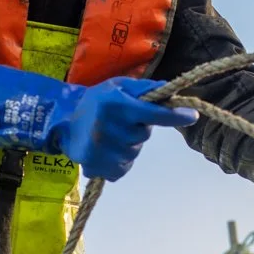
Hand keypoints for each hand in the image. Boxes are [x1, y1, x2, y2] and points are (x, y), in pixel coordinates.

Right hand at [0, 68, 196, 180]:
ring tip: (110, 134)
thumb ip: (144, 89)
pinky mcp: (98, 167)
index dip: (174, 115)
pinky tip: (106, 149)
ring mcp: (102, 150)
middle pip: (144, 134)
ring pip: (134, 151)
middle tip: (121, 120)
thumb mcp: (118, 86)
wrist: (62, 122)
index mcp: (116, 105)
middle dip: (138, 127)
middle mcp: (109, 127)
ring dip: (128, 144)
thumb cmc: (95, 100)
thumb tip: (171, 92)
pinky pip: (124, 167)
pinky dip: (120, 159)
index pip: (152, 113)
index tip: (192, 115)